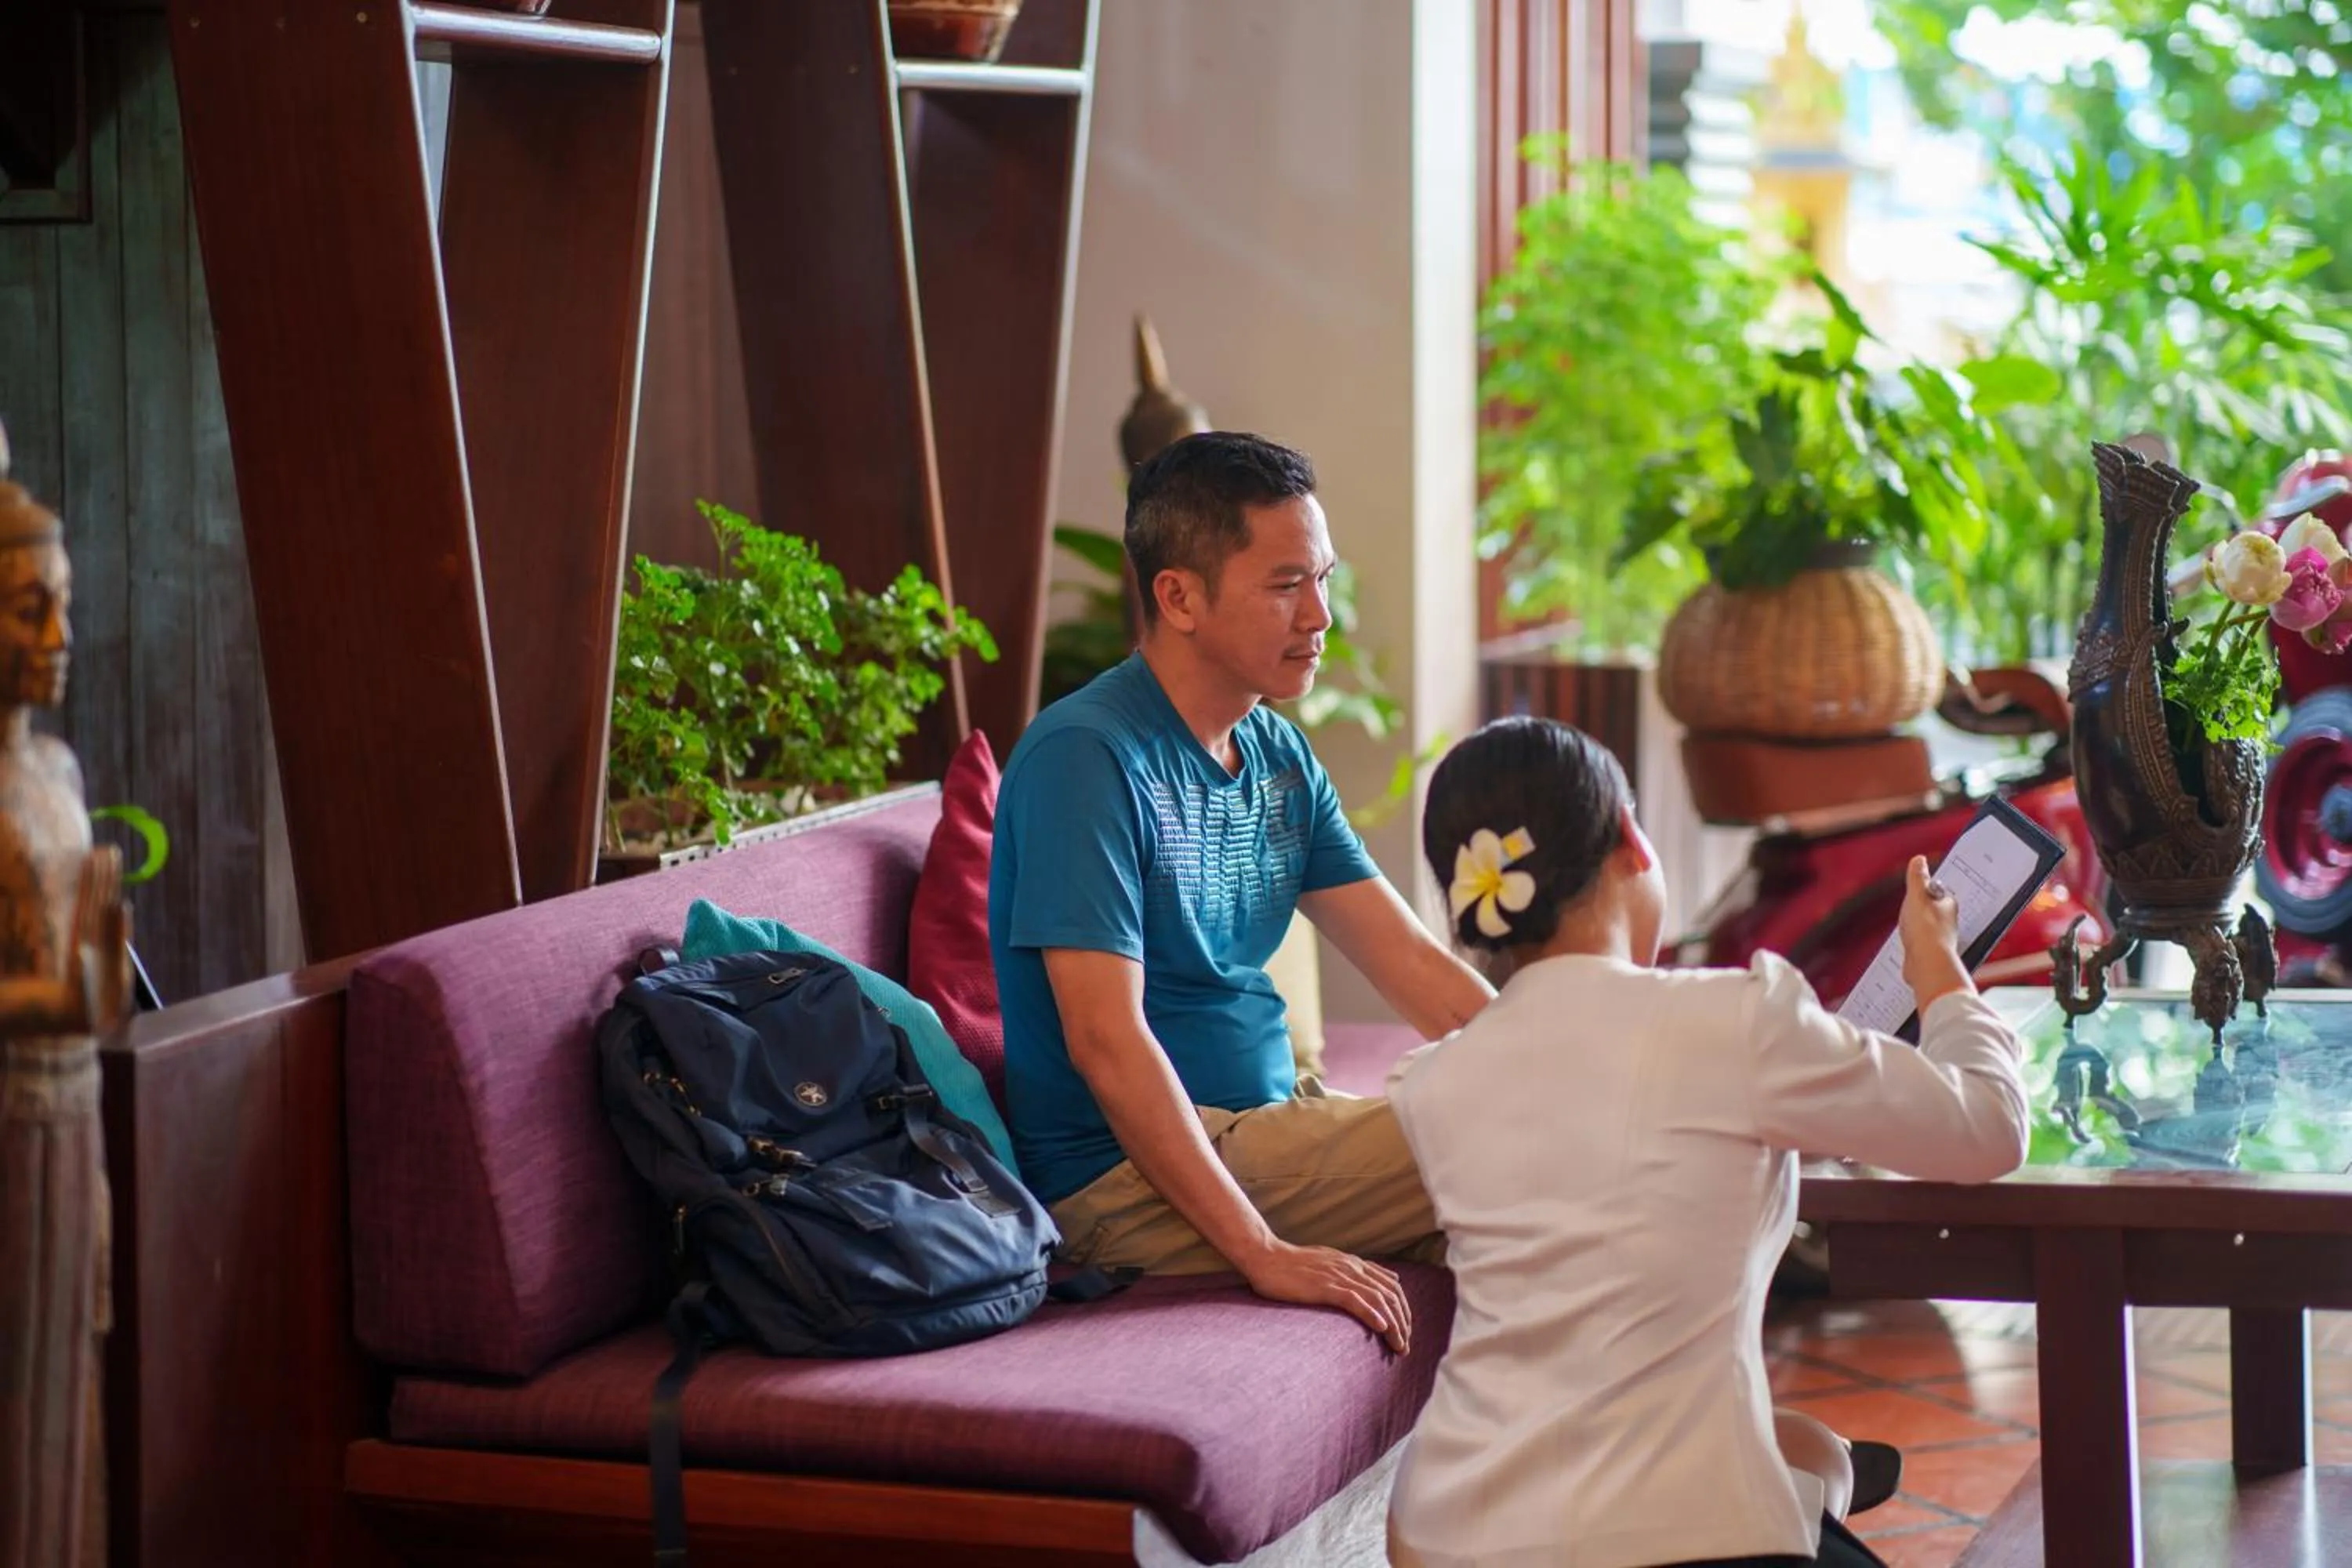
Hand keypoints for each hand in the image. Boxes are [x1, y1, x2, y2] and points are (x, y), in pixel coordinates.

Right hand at [1238, 1238, 1411, 1353]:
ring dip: (1392, 1325)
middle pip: (1390, 1295)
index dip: (1403, 1310)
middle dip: (1402, 1322)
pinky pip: (1354, 1300)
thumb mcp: (1327, 1262)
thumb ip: (1350, 1271)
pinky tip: (1381, 1328)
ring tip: (1398, 1346)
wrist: (1265, 1256)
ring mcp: (1338, 1276)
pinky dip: (1371, 1313)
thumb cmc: (1291, 1264)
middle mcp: (1351, 1268)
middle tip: (1404, 1346)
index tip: (1405, 1331)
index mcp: (1353, 1263)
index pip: (1391, 1286)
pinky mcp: (1324, 1286)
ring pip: (1377, 1300)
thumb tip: (1370, 1281)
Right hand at [1897, 855, 1970, 1011]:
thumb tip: (1919, 860)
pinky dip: (1915, 942)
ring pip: (1929, 928)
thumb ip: (1917, 878)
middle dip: (1923, 909)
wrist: (1926, 963)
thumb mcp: (1916, 897)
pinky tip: (1907, 943)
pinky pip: (1921, 945)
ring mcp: (1939, 940)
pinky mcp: (1929, 955)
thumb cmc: (1926, 931)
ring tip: (1907, 924)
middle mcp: (1947, 923)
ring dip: (1919, 926)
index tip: (1919, 887)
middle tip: (1911, 905)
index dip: (1928, 889)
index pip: (1939, 892)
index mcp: (1947, 905)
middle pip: (1935, 911)